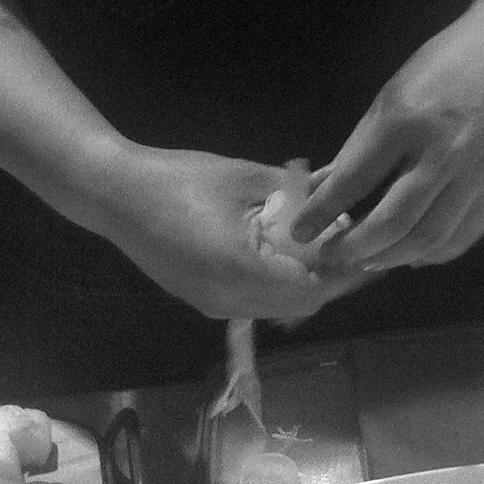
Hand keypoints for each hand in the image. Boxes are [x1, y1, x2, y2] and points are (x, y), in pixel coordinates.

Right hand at [109, 146, 365, 323]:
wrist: (113, 192)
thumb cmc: (180, 180)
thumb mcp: (245, 178)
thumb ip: (293, 191)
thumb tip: (335, 190)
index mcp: (239, 274)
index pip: (310, 290)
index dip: (343, 273)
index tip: (369, 249)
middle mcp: (227, 301)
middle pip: (295, 304)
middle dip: (328, 278)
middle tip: (353, 244)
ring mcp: (211, 304)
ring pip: (274, 306)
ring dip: (303, 281)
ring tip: (327, 245)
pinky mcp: (200, 297)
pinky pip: (252, 299)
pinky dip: (278, 281)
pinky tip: (288, 249)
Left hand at [289, 11, 483, 273]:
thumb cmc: (446, 62)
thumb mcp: (393, 93)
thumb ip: (361, 144)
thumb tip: (324, 185)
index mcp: (405, 120)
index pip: (354, 180)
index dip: (322, 212)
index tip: (300, 232)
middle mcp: (441, 153)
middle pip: (392, 222)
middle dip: (354, 247)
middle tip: (331, 254)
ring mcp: (475, 174)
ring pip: (430, 238)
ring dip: (392, 257)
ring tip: (368, 259)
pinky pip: (465, 233)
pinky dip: (435, 253)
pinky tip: (414, 254)